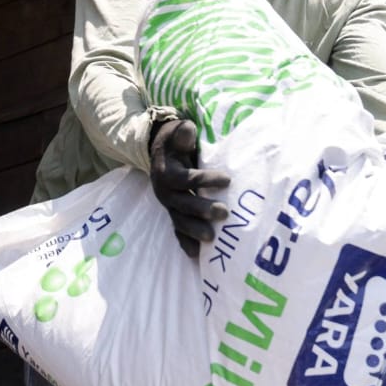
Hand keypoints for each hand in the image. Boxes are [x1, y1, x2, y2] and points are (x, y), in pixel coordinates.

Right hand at [148, 118, 229, 257]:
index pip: (185, 179)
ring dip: (195, 231)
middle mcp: (165, 192)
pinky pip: (178, 231)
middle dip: (202, 210)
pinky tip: (197, 256)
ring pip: (180, 221)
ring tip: (212, 239)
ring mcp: (169, 206)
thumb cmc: (175, 144)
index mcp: (167, 173)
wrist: (159, 154)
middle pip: (183, 204)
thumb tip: (187, 129)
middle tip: (224, 213)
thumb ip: (182, 133)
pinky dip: (186, 243)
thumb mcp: (176, 134)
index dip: (204, 180)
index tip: (227, 180)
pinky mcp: (174, 214)